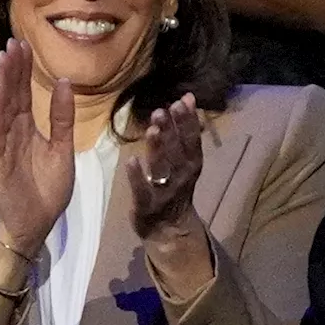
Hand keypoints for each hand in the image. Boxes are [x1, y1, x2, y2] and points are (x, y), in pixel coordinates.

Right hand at [0, 38, 75, 258]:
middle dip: (13, 69)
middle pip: (12, 95)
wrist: (36, 226)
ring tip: (6, 57)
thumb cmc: (47, 191)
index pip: (25, 94)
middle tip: (14, 41)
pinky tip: (0, 92)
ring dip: (4, 83)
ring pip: (3, 108)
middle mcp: (12, 133)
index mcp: (28, 130)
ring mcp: (2, 145)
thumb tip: (64, 83)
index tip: (26, 45)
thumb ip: (62, 118)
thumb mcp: (63, 149)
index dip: (25, 71)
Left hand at [127, 95, 203, 240]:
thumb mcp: (186, 158)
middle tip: (163, 110)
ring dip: (157, 149)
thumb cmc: (175, 184)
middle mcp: (182, 176)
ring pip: (162, 168)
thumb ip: (185, 130)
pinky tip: (131, 160)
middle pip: (177, 151)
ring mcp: (164, 191)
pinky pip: (142, 190)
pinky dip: (137, 177)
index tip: (183, 101)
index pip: (192, 139)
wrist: (170, 228)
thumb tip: (188, 96)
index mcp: (192, 163)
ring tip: (152, 129)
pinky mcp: (147, 205)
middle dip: (171, 130)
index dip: (188, 121)